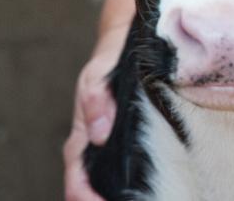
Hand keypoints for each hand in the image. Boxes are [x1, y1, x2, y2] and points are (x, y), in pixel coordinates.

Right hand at [62, 25, 124, 200]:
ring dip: (121, 195)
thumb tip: (98, 133)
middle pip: (92, 187)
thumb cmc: (107, 64)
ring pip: (113, 181)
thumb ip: (95, 98)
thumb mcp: (97, 75)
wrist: (127, 46)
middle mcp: (94, 148)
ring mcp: (112, 147)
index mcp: (81, 138)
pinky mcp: (131, 142)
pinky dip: (136, 182)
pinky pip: (130, 168)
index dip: (84, 196)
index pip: (77, 178)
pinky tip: (156, 189)